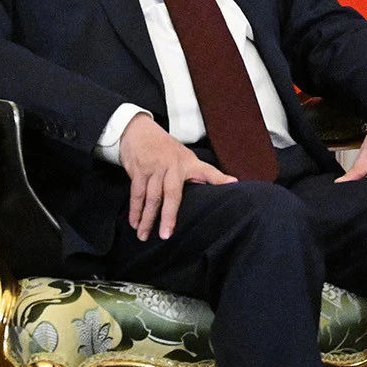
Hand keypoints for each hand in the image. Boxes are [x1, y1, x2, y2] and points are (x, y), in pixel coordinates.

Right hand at [118, 113, 233, 240]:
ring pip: (150, 197)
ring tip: (143, 236)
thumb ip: (206, 173)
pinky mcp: (138, 170)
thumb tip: (232, 183)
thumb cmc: (167, 149)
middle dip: (168, 216)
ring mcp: (153, 169)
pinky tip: (134, 223)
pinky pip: (136, 193)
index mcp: (188, 163)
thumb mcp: (188, 158)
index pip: (207, 172)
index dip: (219, 179)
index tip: (232, 185)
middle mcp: (171, 166)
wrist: (139, 131)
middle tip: (166, 235)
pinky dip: (135, 209)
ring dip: (146, 218)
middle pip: (171, 195)